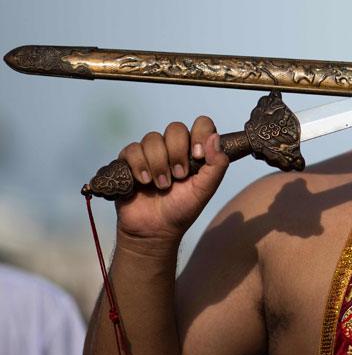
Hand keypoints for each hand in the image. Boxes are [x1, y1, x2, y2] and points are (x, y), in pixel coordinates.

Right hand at [114, 116, 229, 240]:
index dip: (199, 134)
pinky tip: (143, 182)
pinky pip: (132, 149)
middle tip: (179, 176)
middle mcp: (173, 148)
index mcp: (194, 151)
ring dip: (158, 164)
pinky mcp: (130, 161)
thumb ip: (217, 164)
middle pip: (175, 129)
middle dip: (177, 153)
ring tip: (161, 186)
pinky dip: (138, 165)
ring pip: (152, 139)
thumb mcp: (205, 189)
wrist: (155, 230)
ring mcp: (151, 153)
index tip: (198, 155)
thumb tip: (214, 137)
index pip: (201, 124)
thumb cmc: (182, 209)